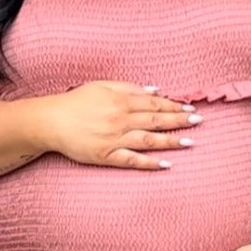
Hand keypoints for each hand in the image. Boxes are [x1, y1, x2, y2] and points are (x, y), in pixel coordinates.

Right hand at [42, 82, 199, 169]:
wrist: (51, 121)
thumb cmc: (76, 102)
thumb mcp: (102, 87)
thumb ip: (129, 87)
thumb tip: (155, 91)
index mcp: (120, 101)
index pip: (154, 103)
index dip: (174, 106)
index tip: (190, 108)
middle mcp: (120, 119)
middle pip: (155, 120)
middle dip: (179, 121)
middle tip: (198, 122)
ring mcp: (114, 139)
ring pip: (148, 140)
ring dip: (170, 141)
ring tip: (189, 142)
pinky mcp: (106, 155)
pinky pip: (131, 160)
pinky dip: (149, 162)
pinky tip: (165, 164)